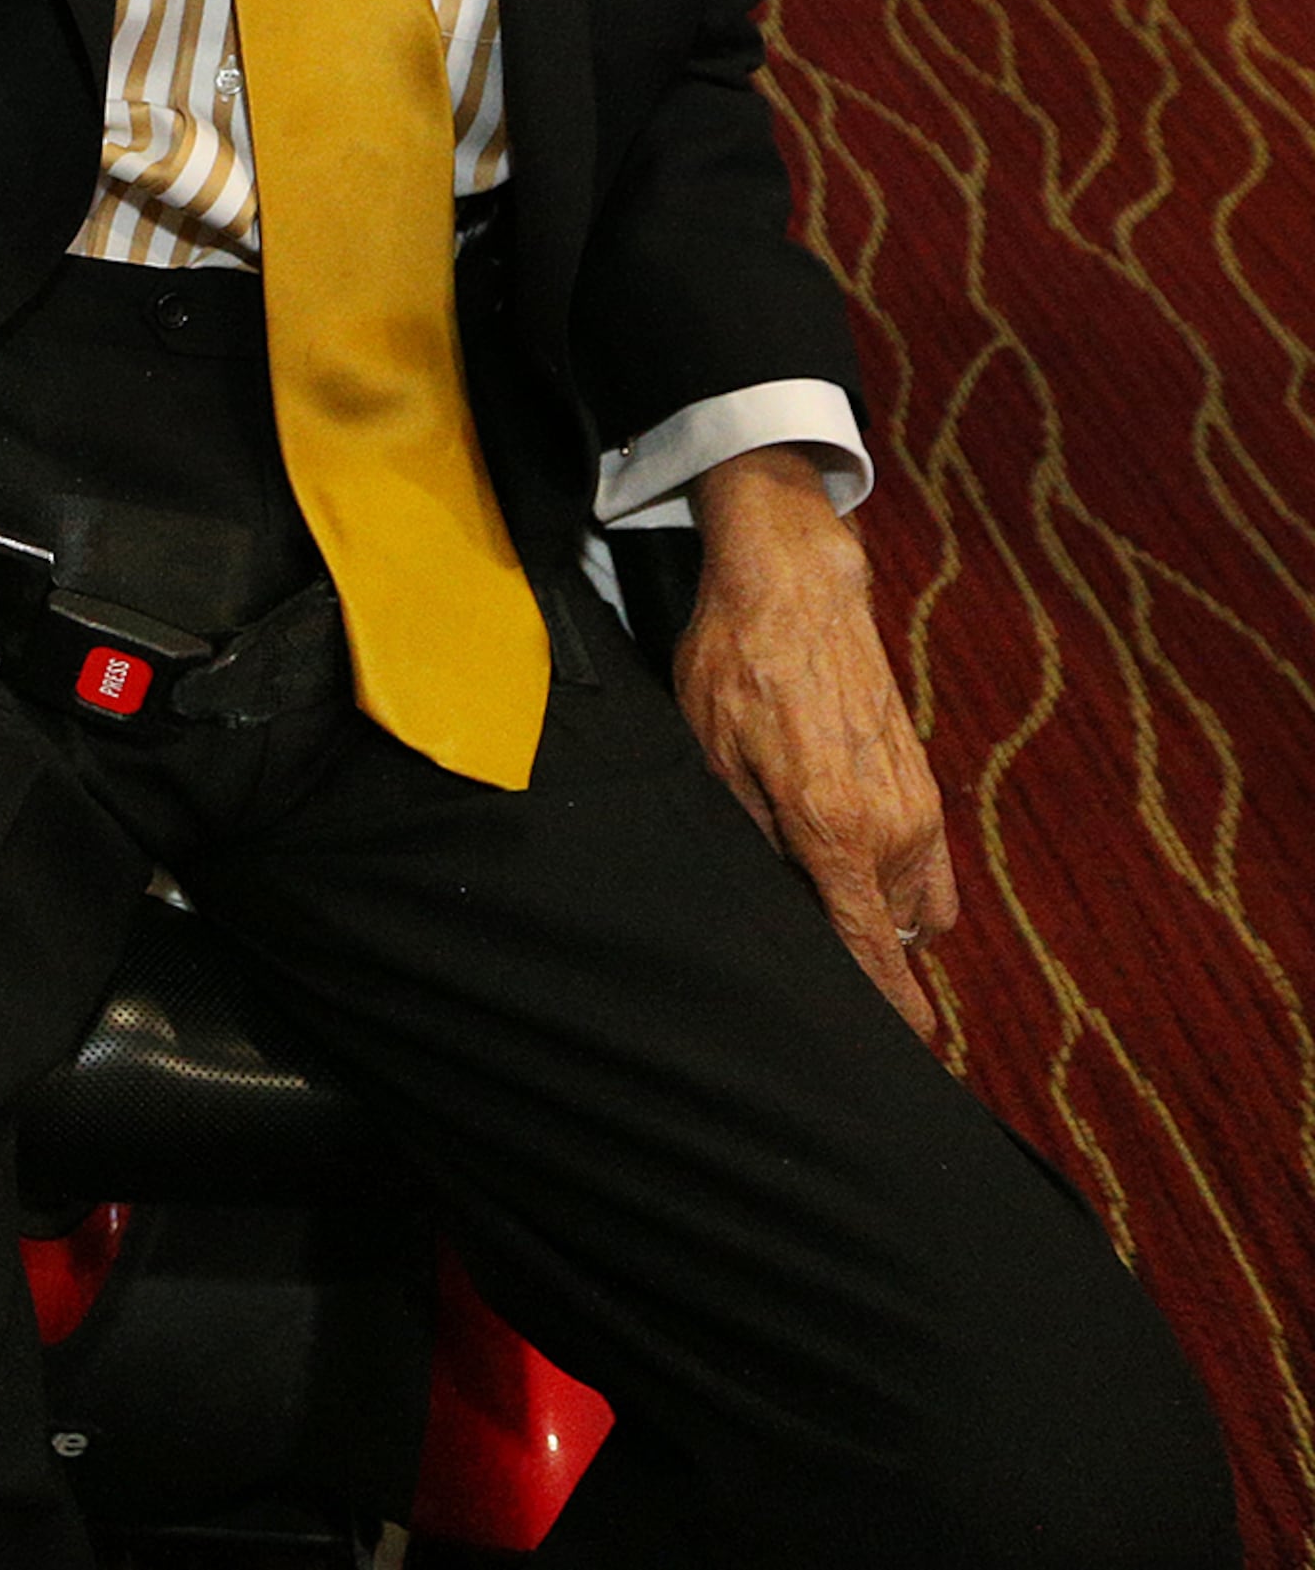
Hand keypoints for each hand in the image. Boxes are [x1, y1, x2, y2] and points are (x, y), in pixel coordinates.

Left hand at [673, 446, 958, 1035]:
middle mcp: (894, 828)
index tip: (903, 1053)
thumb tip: (771, 905)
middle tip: (823, 975)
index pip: (867, 947)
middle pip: (893, 937)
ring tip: (832, 925)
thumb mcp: (713, 757)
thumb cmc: (739, 666)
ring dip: (883, 926)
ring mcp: (919, 805)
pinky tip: (857, 884)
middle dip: (869, 965)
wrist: (799, 589)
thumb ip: (751, 839)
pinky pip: (930, 868)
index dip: (884, 1008)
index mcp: (836, 830)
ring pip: (916, 906)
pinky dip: (903, 889)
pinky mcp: (925, 784)